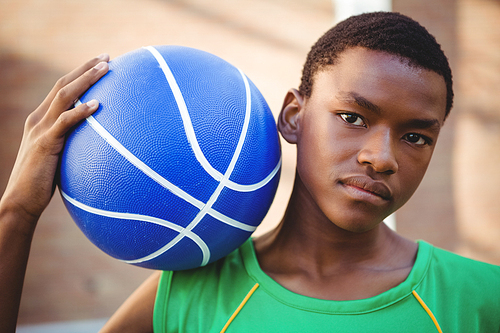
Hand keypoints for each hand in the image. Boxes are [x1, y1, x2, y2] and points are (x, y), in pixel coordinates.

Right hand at [1, 54, 108, 223]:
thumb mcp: (59, 155)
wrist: (21, 201)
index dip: (80, 73)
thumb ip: (72, 142)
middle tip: (108, 57)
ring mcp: (40, 130)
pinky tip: (97, 105)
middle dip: (86, 68)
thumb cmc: (43, 181)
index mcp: (42, 119)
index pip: (62, 88)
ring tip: (107, 69)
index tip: (101, 63)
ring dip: (86, 80)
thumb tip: (97, 141)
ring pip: (64, 96)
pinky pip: (64, 122)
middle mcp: (39, 119)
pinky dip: (80, 111)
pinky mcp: (45, 144)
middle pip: (63, 84)